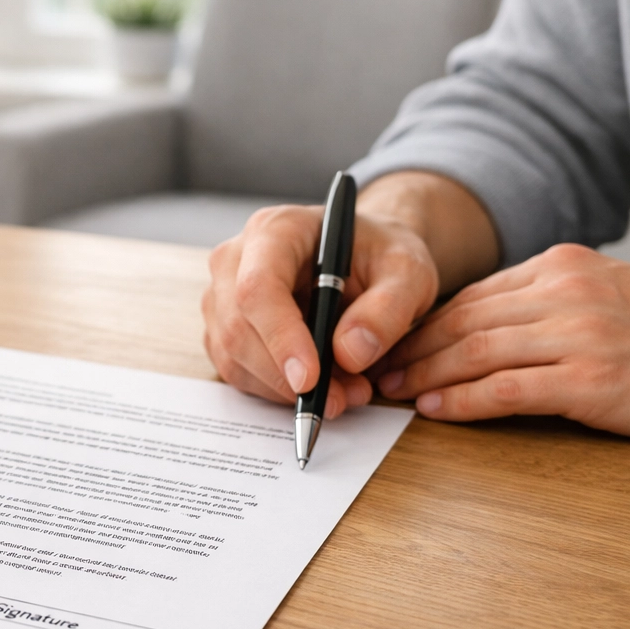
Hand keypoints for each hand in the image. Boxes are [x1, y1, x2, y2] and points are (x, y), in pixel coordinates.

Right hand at [203, 205, 440, 417]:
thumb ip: (388, 309)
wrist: (364, 258)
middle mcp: (235, 259)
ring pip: (234, 356)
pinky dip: (276, 390)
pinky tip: (318, 384)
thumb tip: (349, 353)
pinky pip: (237, 371)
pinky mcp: (222, 328)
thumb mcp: (408, 272)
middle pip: (238, 327)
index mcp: (275, 230)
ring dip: (284, 388)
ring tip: (344, 390)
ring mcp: (221, 295)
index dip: (280, 336)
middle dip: (287, 375)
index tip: (311, 379)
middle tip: (343, 398)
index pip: (258, 286)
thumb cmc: (380, 257)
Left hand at [376, 243, 629, 436]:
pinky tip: (436, 409)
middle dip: (414, 348)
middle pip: (466, 321)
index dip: (424, 323)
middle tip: (379, 370)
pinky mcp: (591, 380)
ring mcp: (582, 335)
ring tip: (396, 392)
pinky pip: (507, 390)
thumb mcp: (599, 298)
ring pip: (476, 352)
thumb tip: (467, 326)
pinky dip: (462, 400)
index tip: (393, 343)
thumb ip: (540, 303)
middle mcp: (569, 292)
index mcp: (564, 266)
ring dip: (426, 374)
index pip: (474, 295)